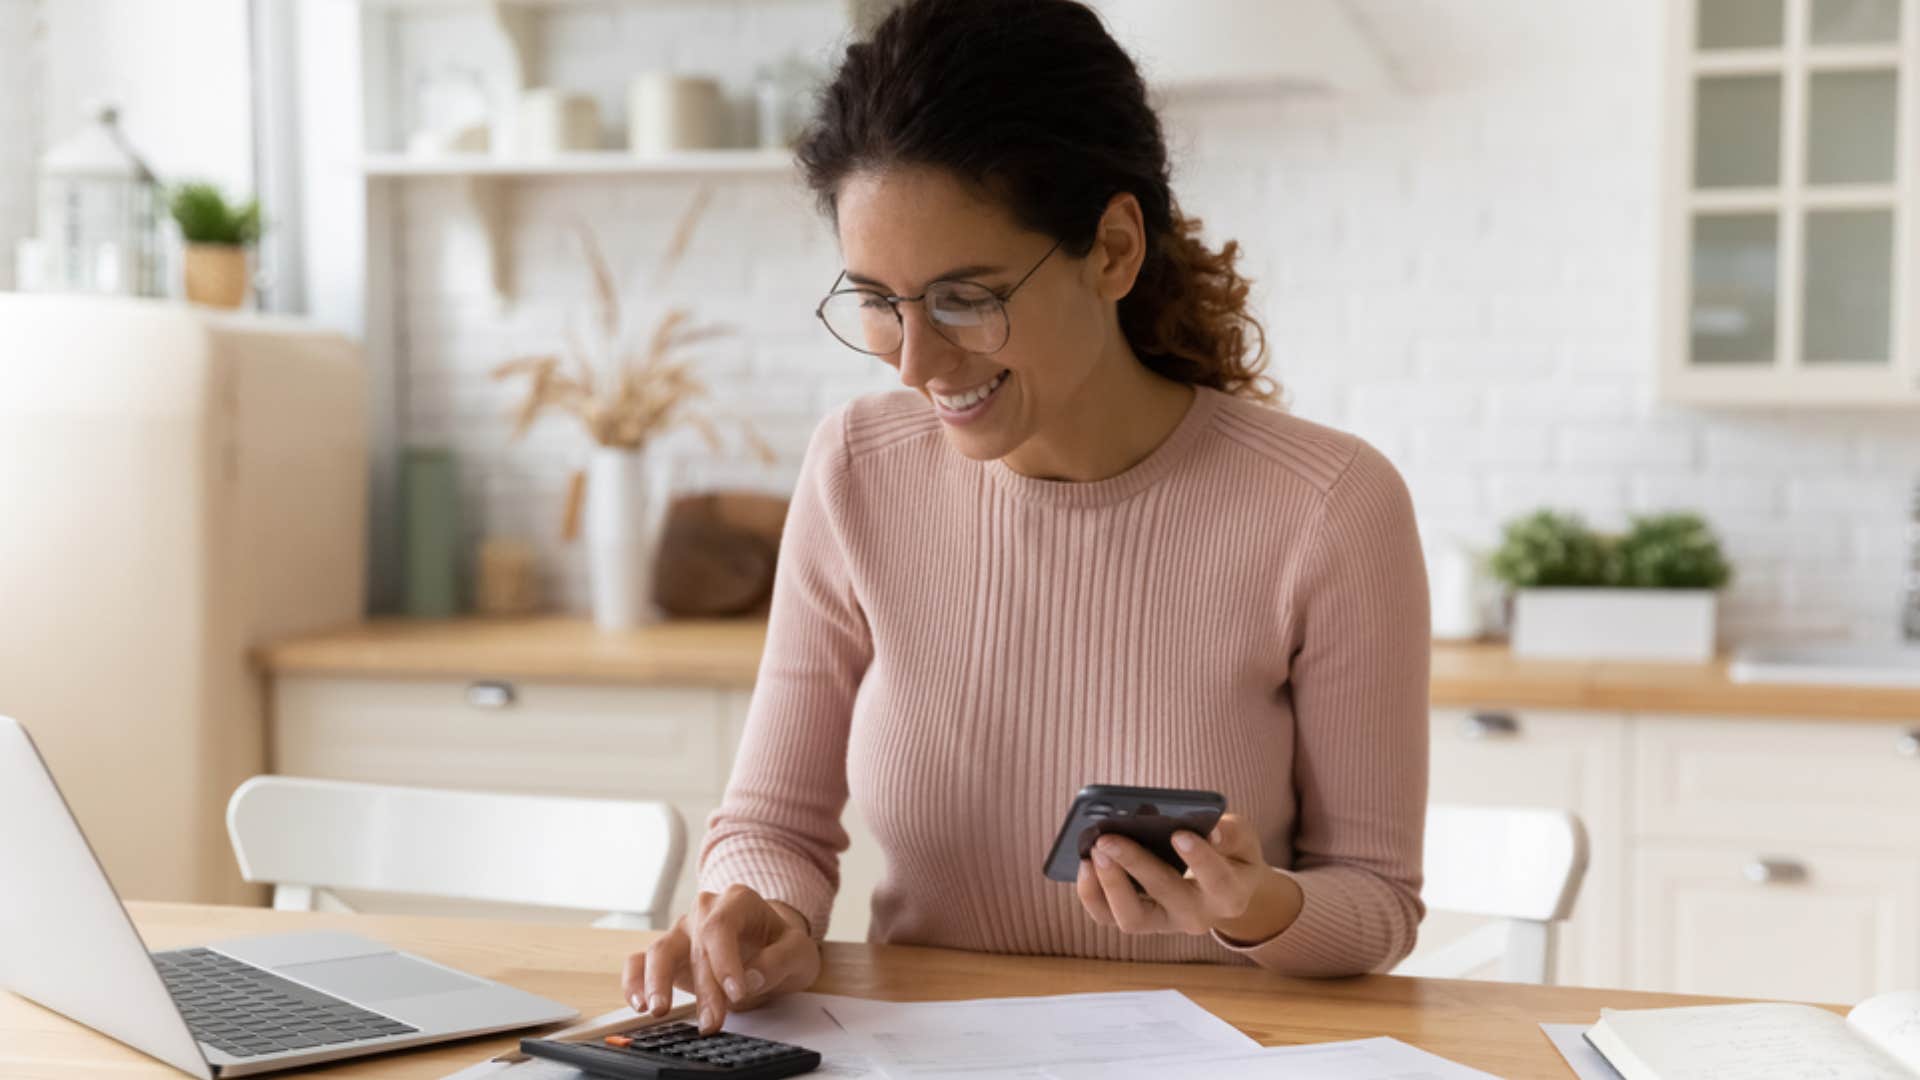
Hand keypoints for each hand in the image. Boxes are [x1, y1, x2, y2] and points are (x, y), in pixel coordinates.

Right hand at [621, 884, 821, 1034]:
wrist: (770, 944)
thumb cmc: (781, 944)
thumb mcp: (799, 951)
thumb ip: (779, 961)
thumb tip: (751, 978)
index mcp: (737, 901)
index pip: (721, 926)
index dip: (725, 961)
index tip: (736, 993)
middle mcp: (704, 912)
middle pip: (696, 946)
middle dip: (704, 988)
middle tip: (712, 1022)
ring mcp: (682, 932)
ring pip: (659, 951)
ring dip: (657, 983)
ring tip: (659, 1010)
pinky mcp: (667, 954)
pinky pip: (639, 962)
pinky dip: (635, 982)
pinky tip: (640, 1003)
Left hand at [1075, 813, 1301, 942]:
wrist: (1222, 887)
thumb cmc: (1230, 854)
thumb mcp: (1242, 839)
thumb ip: (1230, 833)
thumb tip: (1207, 830)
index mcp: (1229, 895)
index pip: (1218, 881)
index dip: (1200, 859)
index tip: (1179, 834)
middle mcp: (1197, 916)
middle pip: (1166, 895)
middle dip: (1135, 864)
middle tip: (1108, 838)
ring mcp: (1164, 923)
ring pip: (1132, 918)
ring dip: (1109, 884)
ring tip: (1094, 851)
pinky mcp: (1138, 920)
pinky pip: (1107, 916)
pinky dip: (1092, 892)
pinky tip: (1085, 862)